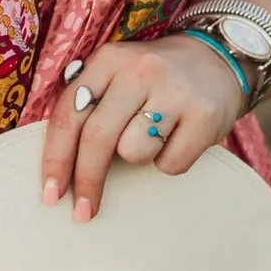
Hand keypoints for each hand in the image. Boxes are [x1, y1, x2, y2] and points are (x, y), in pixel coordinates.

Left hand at [41, 35, 248, 219]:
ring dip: (138, 156)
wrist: (219, 59)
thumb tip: (56, 165)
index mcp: (109, 59)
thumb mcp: (117, 74)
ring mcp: (175, 91)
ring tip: (152, 135)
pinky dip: (169, 162)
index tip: (50, 194)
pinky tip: (178, 138)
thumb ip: (87, 103)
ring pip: (134, 153)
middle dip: (86, 180)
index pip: (70, 114)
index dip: (55, 158)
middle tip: (82, 212)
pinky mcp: (205, 115)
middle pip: (97, 138)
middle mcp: (139, 70)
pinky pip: (170, 164)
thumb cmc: (153, 78)